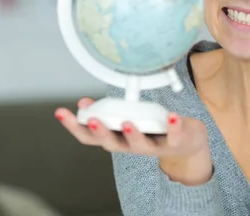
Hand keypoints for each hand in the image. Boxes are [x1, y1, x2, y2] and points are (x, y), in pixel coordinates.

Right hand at [54, 97, 208, 158]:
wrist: (187, 142)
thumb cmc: (154, 128)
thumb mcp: (128, 119)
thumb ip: (108, 112)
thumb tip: (84, 103)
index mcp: (118, 139)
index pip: (90, 137)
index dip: (74, 126)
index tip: (61, 112)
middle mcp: (132, 146)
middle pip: (112, 144)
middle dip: (101, 132)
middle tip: (92, 120)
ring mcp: (153, 147)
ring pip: (140, 145)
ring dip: (132, 134)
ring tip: (126, 122)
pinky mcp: (175, 142)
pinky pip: (173, 137)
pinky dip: (172, 127)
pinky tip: (171, 116)